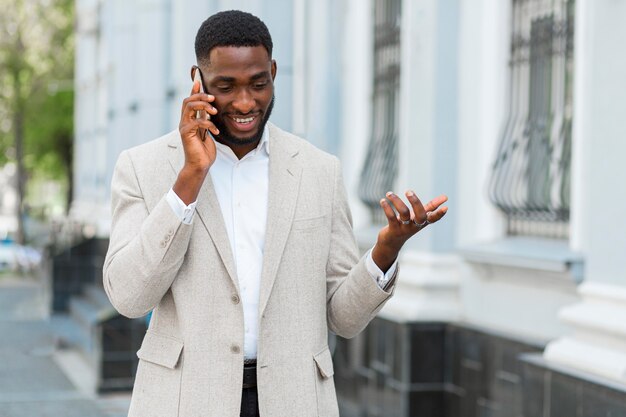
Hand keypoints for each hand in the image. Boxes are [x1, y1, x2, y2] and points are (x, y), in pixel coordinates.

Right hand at [173, 81, 219, 203]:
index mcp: (189, 120)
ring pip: (189, 107)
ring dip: (203, 105)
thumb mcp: (207, 132)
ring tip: (214, 111)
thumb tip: (209, 109)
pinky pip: (197, 121)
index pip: (189, 101)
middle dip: (200, 95)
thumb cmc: (204, 151)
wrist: (200, 165)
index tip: (199, 80)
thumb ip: (206, 120)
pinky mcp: (186, 133)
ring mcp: (184, 127)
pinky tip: (216, 130)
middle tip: (213, 98)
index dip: (193, 90)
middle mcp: (184, 121)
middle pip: (188, 100)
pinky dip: (209, 124)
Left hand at [371, 191, 447, 271]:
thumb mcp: (419, 216)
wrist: (392, 242)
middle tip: (409, 191)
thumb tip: (446, 197)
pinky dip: (387, 208)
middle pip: (420, 215)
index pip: (433, 218)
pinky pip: (391, 217)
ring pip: (403, 213)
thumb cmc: (408, 225)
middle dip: (416, 202)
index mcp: (423, 222)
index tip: (446, 207)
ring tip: (389, 193)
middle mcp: (415, 226)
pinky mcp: (393, 229)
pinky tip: (383, 201)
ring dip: (396, 201)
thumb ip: (431, 207)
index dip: (439, 214)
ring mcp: (405, 228)